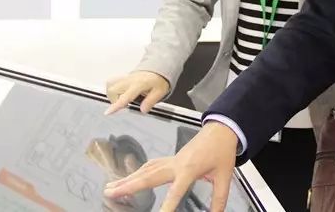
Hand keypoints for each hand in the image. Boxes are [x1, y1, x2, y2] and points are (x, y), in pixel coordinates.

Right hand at [103, 122, 238, 211]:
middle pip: (149, 176)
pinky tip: (130, 177)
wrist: (221, 130)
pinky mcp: (171, 158)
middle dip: (129, 185)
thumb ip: (219, 199)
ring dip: (128, 178)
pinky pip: (151, 165)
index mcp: (190, 169)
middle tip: (109, 192)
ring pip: (146, 169)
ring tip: (111, 187)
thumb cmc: (222, 151)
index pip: (176, 191)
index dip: (167, 205)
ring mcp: (172, 160)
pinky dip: (139, 171)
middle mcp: (176, 164)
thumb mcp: (225, 177)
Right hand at [105, 71, 170, 114]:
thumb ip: (150, 101)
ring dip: (113, 95)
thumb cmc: (158, 80)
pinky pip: (112, 83)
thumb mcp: (159, 92)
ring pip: (110, 86)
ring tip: (123, 99)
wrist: (157, 69)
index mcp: (138, 84)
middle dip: (114, 101)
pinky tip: (121, 94)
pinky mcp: (123, 78)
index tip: (108, 112)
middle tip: (125, 104)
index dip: (116, 105)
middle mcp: (129, 81)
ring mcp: (125, 78)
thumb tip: (143, 110)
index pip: (125, 96)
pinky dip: (113, 90)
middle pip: (112, 90)